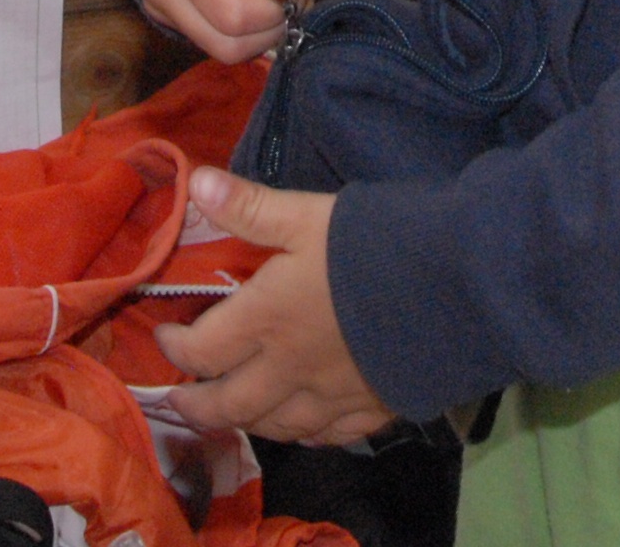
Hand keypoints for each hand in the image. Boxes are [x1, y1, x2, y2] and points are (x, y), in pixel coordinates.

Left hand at [154, 170, 393, 445]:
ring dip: (245, 422)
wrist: (455, 290)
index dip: (175, 349)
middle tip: (180, 399)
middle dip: (196, 406)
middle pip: (228, 406)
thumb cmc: (373, 246)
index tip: (164, 339)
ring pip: (274, 427)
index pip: (202, 351)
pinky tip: (302, 427)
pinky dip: (303, 435)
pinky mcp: (373, 412)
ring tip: (233, 413)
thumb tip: (197, 183)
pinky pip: (326, 437)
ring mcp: (331, 399)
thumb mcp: (308, 214)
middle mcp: (289, 371)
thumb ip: (251, 206)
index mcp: (266, 321)